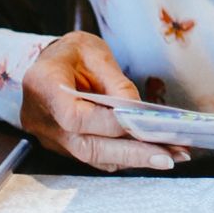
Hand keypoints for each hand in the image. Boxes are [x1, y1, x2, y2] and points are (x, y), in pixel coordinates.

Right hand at [18, 31, 185, 172]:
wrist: (47, 63)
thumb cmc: (71, 53)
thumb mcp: (94, 52)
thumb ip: (116, 83)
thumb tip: (139, 112)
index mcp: (43, 86)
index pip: (76, 118)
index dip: (110, 124)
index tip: (145, 125)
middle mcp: (41, 119)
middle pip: (88, 147)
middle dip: (132, 153)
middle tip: (170, 155)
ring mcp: (49, 138)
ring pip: (93, 157)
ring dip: (133, 159)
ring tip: (172, 155)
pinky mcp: (63, 147)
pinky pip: (94, 156)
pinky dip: (123, 157)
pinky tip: (151, 153)